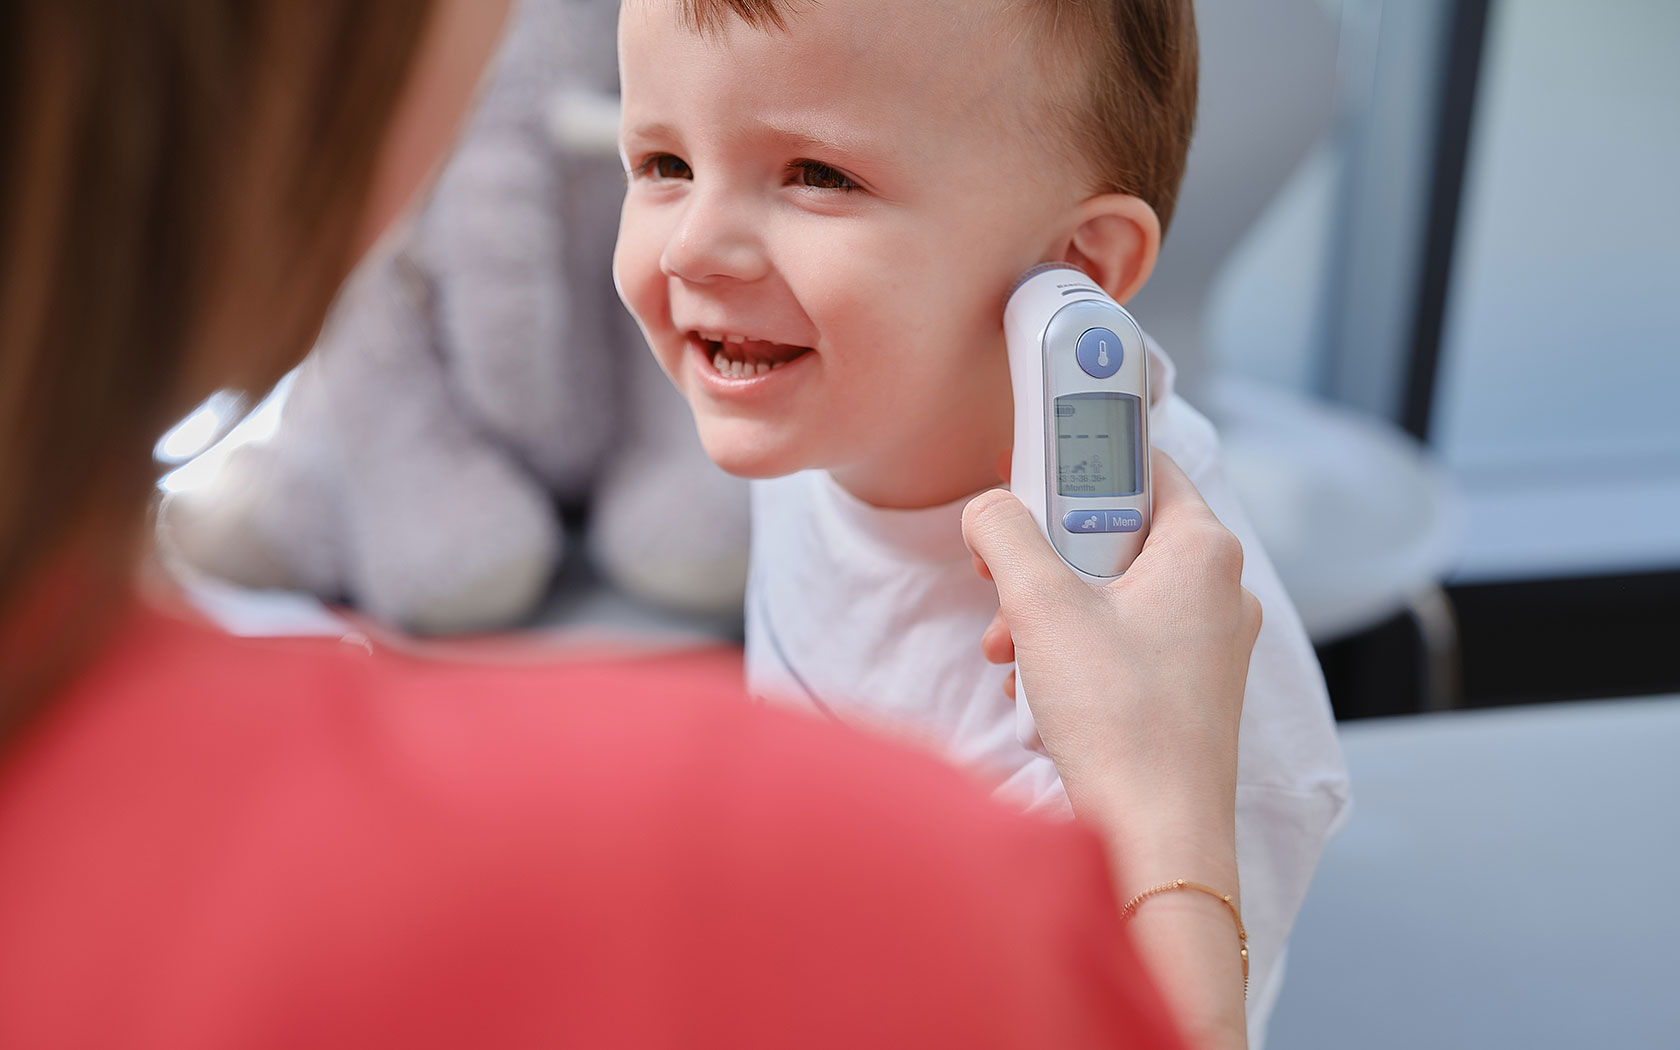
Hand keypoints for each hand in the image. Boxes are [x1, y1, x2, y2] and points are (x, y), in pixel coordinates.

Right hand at [961, 450, 1259, 866]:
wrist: (1157, 837)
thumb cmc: (1119, 720)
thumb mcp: (1040, 607)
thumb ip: (1005, 534)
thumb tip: (988, 508)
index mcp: (1202, 550)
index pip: (1143, 466)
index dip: (1076, 466)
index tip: (1025, 480)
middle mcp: (1219, 591)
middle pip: (1116, 536)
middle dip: (1044, 561)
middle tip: (1001, 584)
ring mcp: (1208, 646)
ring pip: (1112, 596)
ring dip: (1048, 616)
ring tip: (1010, 653)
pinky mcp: (1189, 692)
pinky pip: (1122, 645)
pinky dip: (1073, 657)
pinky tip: (1036, 691)